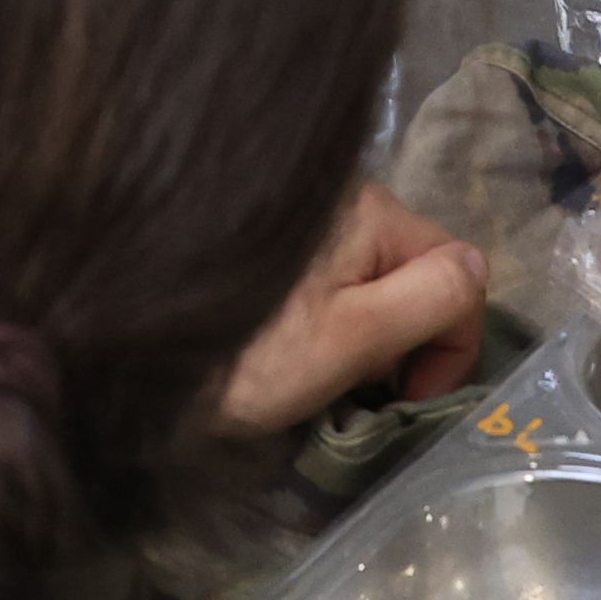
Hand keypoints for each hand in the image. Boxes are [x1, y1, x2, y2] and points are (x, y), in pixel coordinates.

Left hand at [219, 183, 489, 431]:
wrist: (123, 344)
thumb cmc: (247, 350)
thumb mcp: (352, 336)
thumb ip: (429, 298)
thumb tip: (477, 271)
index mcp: (373, 212)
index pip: (458, 273)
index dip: (449, 346)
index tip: (404, 400)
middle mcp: (343, 199)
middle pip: (413, 277)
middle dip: (401, 344)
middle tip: (351, 392)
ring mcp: (301, 220)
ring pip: (371, 285)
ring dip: (361, 340)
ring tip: (313, 381)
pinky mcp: (267, 248)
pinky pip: (327, 285)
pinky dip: (324, 325)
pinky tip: (285, 356)